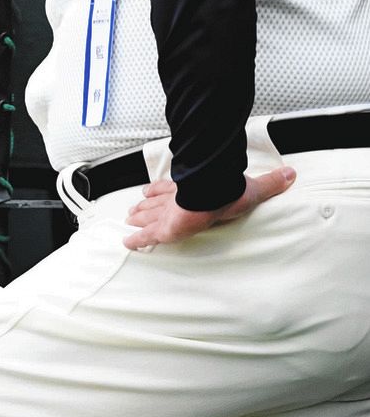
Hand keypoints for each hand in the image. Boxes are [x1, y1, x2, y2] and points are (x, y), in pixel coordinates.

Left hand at [123, 166, 295, 249]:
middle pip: (157, 203)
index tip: (151, 190)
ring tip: (130, 219)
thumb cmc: (228, 190)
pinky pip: (146, 236)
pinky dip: (136, 239)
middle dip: (146, 206)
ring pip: (148, 216)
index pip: (173, 189)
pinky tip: (127, 242)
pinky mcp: (165, 228)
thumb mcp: (253, 188)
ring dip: (139, 217)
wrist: (213, 191)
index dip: (161, 190)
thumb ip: (270, 182)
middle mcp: (177, 201)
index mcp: (193, 191)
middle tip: (134, 208)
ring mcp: (169, 214)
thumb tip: (291, 174)